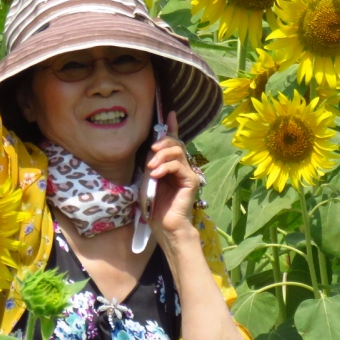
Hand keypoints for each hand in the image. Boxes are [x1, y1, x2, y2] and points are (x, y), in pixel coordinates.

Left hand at [147, 111, 201, 246]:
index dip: (171, 126)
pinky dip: (165, 167)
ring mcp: (188, 173)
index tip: (169, 112)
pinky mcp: (191, 181)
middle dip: (162, 141)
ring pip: (177, 151)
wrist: (163, 227)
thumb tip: (153, 147)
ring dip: (161, 155)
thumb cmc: (154, 206)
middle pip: (176, 142)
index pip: (173, 142)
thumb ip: (151, 163)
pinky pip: (178, 165)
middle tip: (151, 150)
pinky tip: (156, 175)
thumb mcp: (147, 179)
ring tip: (151, 168)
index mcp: (171, 166)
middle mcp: (182, 167)